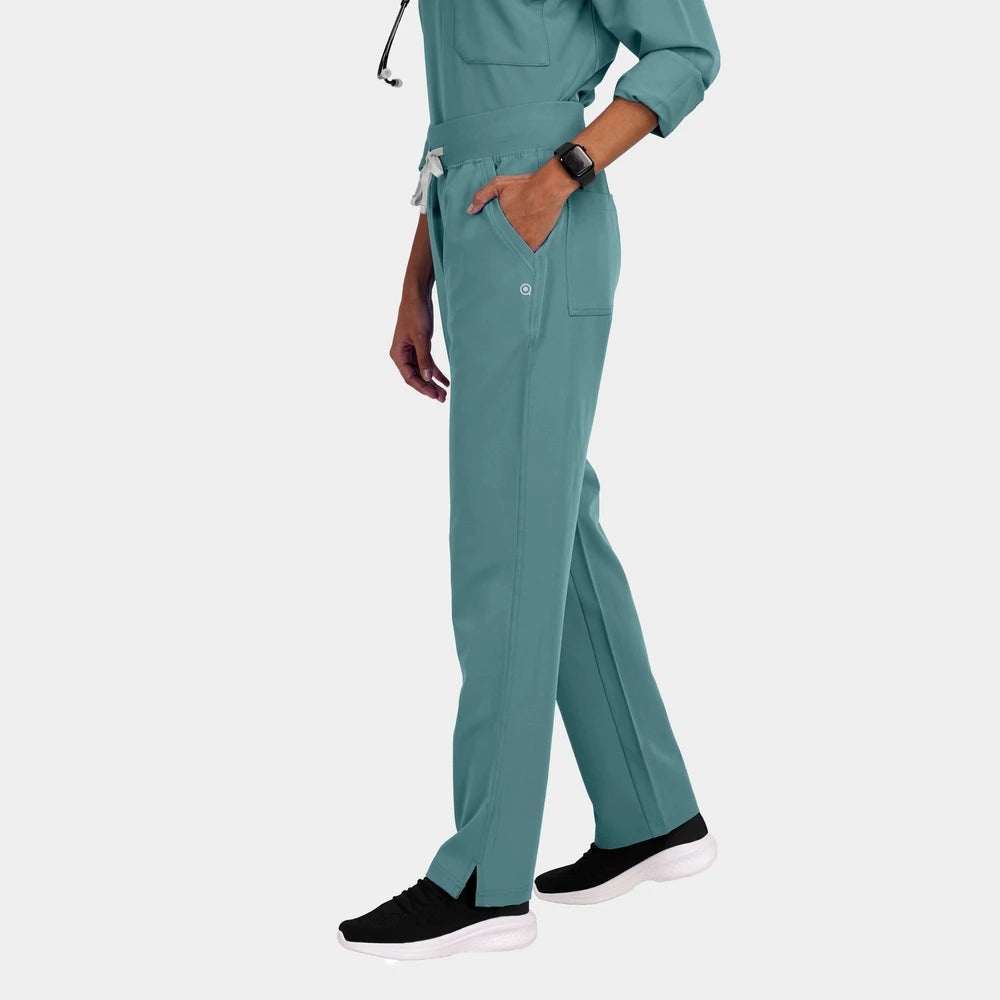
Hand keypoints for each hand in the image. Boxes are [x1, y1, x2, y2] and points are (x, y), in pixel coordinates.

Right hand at [389, 286, 449, 402]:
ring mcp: (411, 352)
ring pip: (422, 372)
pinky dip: (436, 372)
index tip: (434, 395)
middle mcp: (402, 355)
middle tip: (442, 399)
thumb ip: (424, 358)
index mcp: (398, 354)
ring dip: (433, 382)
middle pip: (416, 376)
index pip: (409, 377)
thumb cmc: (415, 313)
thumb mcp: (421, 337)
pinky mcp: (420, 347)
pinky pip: (427, 363)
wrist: (417, 296)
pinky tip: (445, 380)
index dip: (422, 387)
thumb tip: (427, 378)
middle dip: (429, 388)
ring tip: (444, 393)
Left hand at [467, 159, 577, 251]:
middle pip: (499, 244)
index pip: (489, 234)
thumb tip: (470, 211)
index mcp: (499, 220)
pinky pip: (525, 254)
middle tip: (493, 254)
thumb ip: (482, 195)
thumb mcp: (499, 184)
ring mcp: (522, 237)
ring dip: (509, 252)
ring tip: (505, 259)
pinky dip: (523, 255)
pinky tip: (519, 259)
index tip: (485, 242)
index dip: (488, 237)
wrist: (549, 188)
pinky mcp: (534, 242)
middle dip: (497, 247)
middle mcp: (509, 231)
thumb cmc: (524, 184)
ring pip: (511, 251)